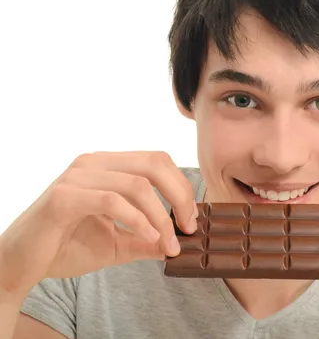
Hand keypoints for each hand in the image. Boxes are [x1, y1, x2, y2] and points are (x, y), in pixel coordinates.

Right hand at [0, 151, 196, 296]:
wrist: (20, 264)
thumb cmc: (65, 247)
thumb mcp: (117, 244)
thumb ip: (147, 239)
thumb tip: (179, 243)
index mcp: (108, 166)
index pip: (157, 161)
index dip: (181, 187)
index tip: (191, 219)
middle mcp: (94, 163)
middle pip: (154, 164)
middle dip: (180, 196)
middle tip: (189, 227)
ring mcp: (78, 176)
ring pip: (137, 184)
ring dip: (161, 216)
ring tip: (169, 242)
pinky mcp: (64, 196)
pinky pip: (112, 200)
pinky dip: (137, 220)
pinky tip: (148, 237)